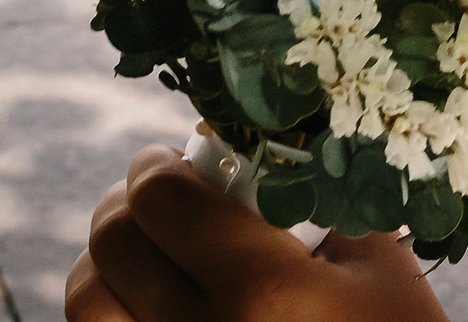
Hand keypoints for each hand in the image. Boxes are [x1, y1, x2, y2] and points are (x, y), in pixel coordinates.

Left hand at [65, 145, 449, 321]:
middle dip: (127, 205)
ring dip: (105, 264)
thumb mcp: (379, 268)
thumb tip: (266, 164)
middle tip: (158, 197)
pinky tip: (146, 300)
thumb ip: (322, 208)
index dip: (155, 168)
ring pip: (88, 303)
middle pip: (114, 244)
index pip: (162, 199)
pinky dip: (112, 313)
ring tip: (141, 251)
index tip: (171, 160)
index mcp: (264, 288)